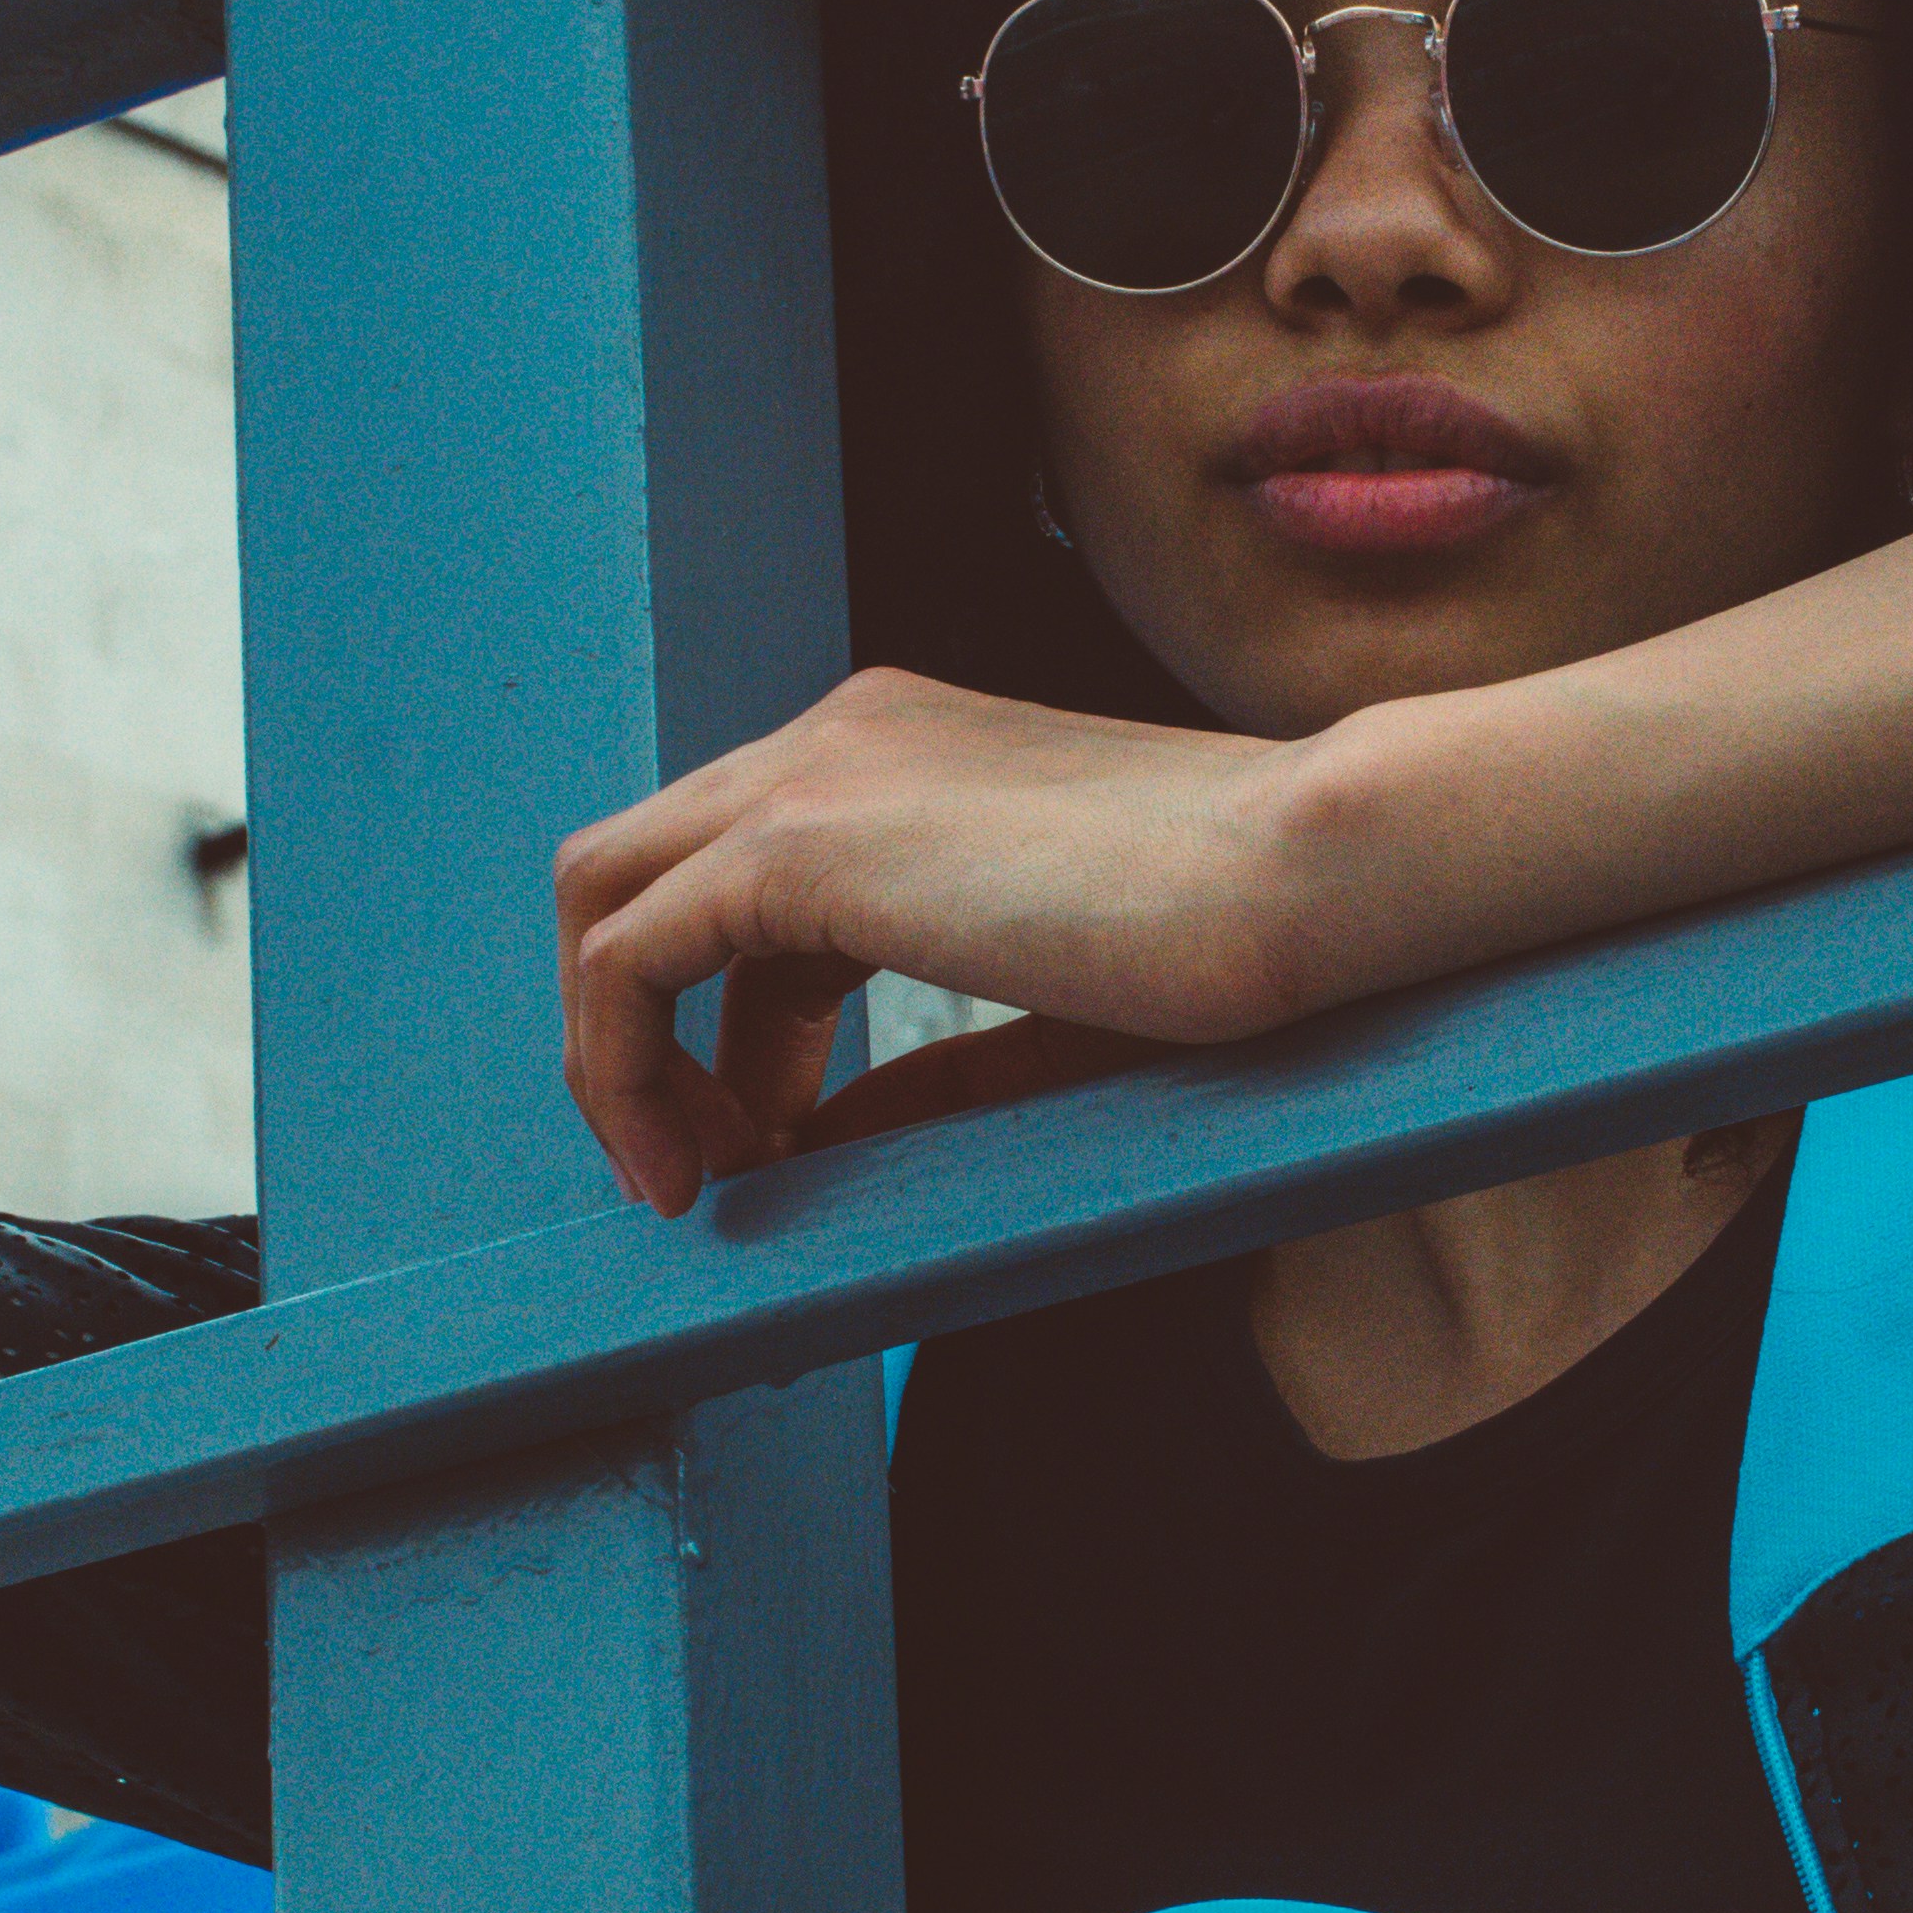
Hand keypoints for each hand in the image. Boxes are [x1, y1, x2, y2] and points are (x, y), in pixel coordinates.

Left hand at [555, 670, 1315, 1213]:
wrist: (1311, 869)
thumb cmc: (1233, 944)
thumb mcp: (1050, 1011)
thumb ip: (933, 1069)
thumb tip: (825, 1145)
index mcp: (901, 747)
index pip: (736, 870)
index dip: (729, 1023)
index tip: (782, 1137)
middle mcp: (836, 733)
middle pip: (634, 868)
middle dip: (643, 1030)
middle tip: (718, 1165)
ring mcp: (809, 772)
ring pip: (601, 899)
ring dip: (617, 1055)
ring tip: (694, 1178)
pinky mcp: (796, 843)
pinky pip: (624, 959)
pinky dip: (623, 1070)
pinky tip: (702, 1167)